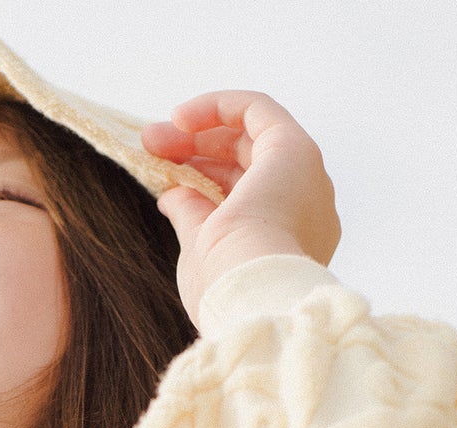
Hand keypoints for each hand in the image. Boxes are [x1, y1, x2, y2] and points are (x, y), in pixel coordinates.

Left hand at [141, 93, 339, 323]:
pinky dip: (219, 106)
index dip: (201, 178)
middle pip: (247, 163)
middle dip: (195, 152)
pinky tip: (180, 116)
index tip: (164, 175)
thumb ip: (192, 219)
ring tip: (153, 138)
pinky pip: (258, 110)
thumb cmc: (225, 290)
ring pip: (250, 137)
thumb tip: (173, 195)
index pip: (244, 196)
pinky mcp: (295, 150)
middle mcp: (305, 209)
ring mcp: (305, 179)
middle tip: (151, 149)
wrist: (248, 292)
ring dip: (199, 132)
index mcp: (288, 242)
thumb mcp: (201, 252)